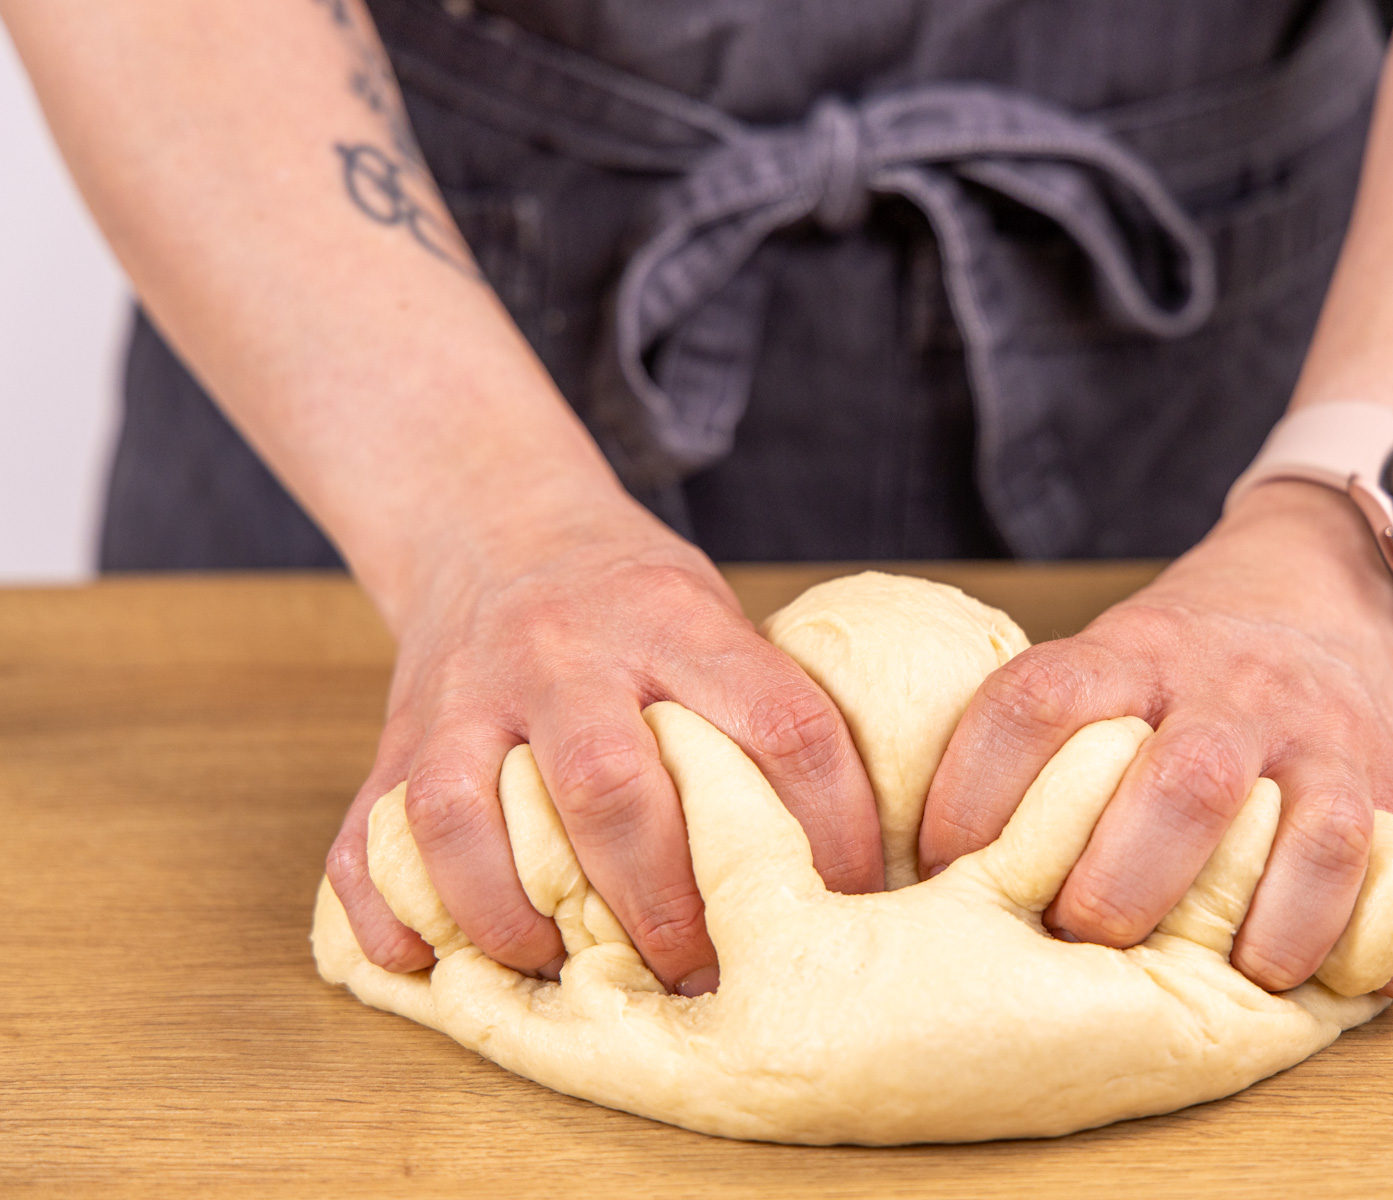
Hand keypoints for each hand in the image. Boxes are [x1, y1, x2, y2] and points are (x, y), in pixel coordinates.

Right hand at [325, 502, 882, 993]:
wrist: (493, 524)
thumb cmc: (631, 597)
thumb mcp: (711, 613)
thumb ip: (758, 705)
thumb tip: (846, 854)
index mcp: (672, 620)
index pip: (777, 726)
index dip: (827, 828)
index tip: (844, 903)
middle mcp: (565, 654)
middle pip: (613, 787)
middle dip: (663, 903)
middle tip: (698, 970)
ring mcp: (467, 696)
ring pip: (470, 820)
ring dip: (518, 918)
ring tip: (564, 968)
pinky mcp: (397, 741)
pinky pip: (368, 841)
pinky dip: (393, 915)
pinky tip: (432, 959)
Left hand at [919, 481, 1392, 997]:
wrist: (1331, 591)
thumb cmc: (1185, 666)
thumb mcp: (1110, 657)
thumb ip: (1042, 735)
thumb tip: (913, 859)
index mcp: (1140, 653)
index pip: (1042, 700)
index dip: (979, 786)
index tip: (949, 862)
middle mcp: (1238, 691)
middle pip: (1185, 783)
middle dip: (1126, 881)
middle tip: (1090, 935)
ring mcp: (1333, 742)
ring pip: (1316, 834)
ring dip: (1272, 924)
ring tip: (1239, 975)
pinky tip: (1353, 981)